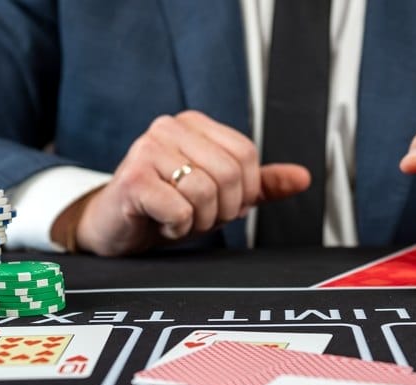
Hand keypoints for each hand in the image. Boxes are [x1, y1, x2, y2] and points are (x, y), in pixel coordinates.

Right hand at [73, 110, 309, 255]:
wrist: (114, 228)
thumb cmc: (162, 208)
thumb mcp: (217, 195)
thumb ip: (258, 185)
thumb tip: (302, 178)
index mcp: (194, 124)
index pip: (247, 154)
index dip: (243, 191)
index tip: (219, 203)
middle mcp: (170, 128)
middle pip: (230, 174)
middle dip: (221, 209)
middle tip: (195, 215)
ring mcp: (148, 149)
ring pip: (207, 193)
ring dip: (197, 221)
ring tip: (175, 217)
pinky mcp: (133, 178)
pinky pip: (180, 210)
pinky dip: (177, 228)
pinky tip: (160, 222)